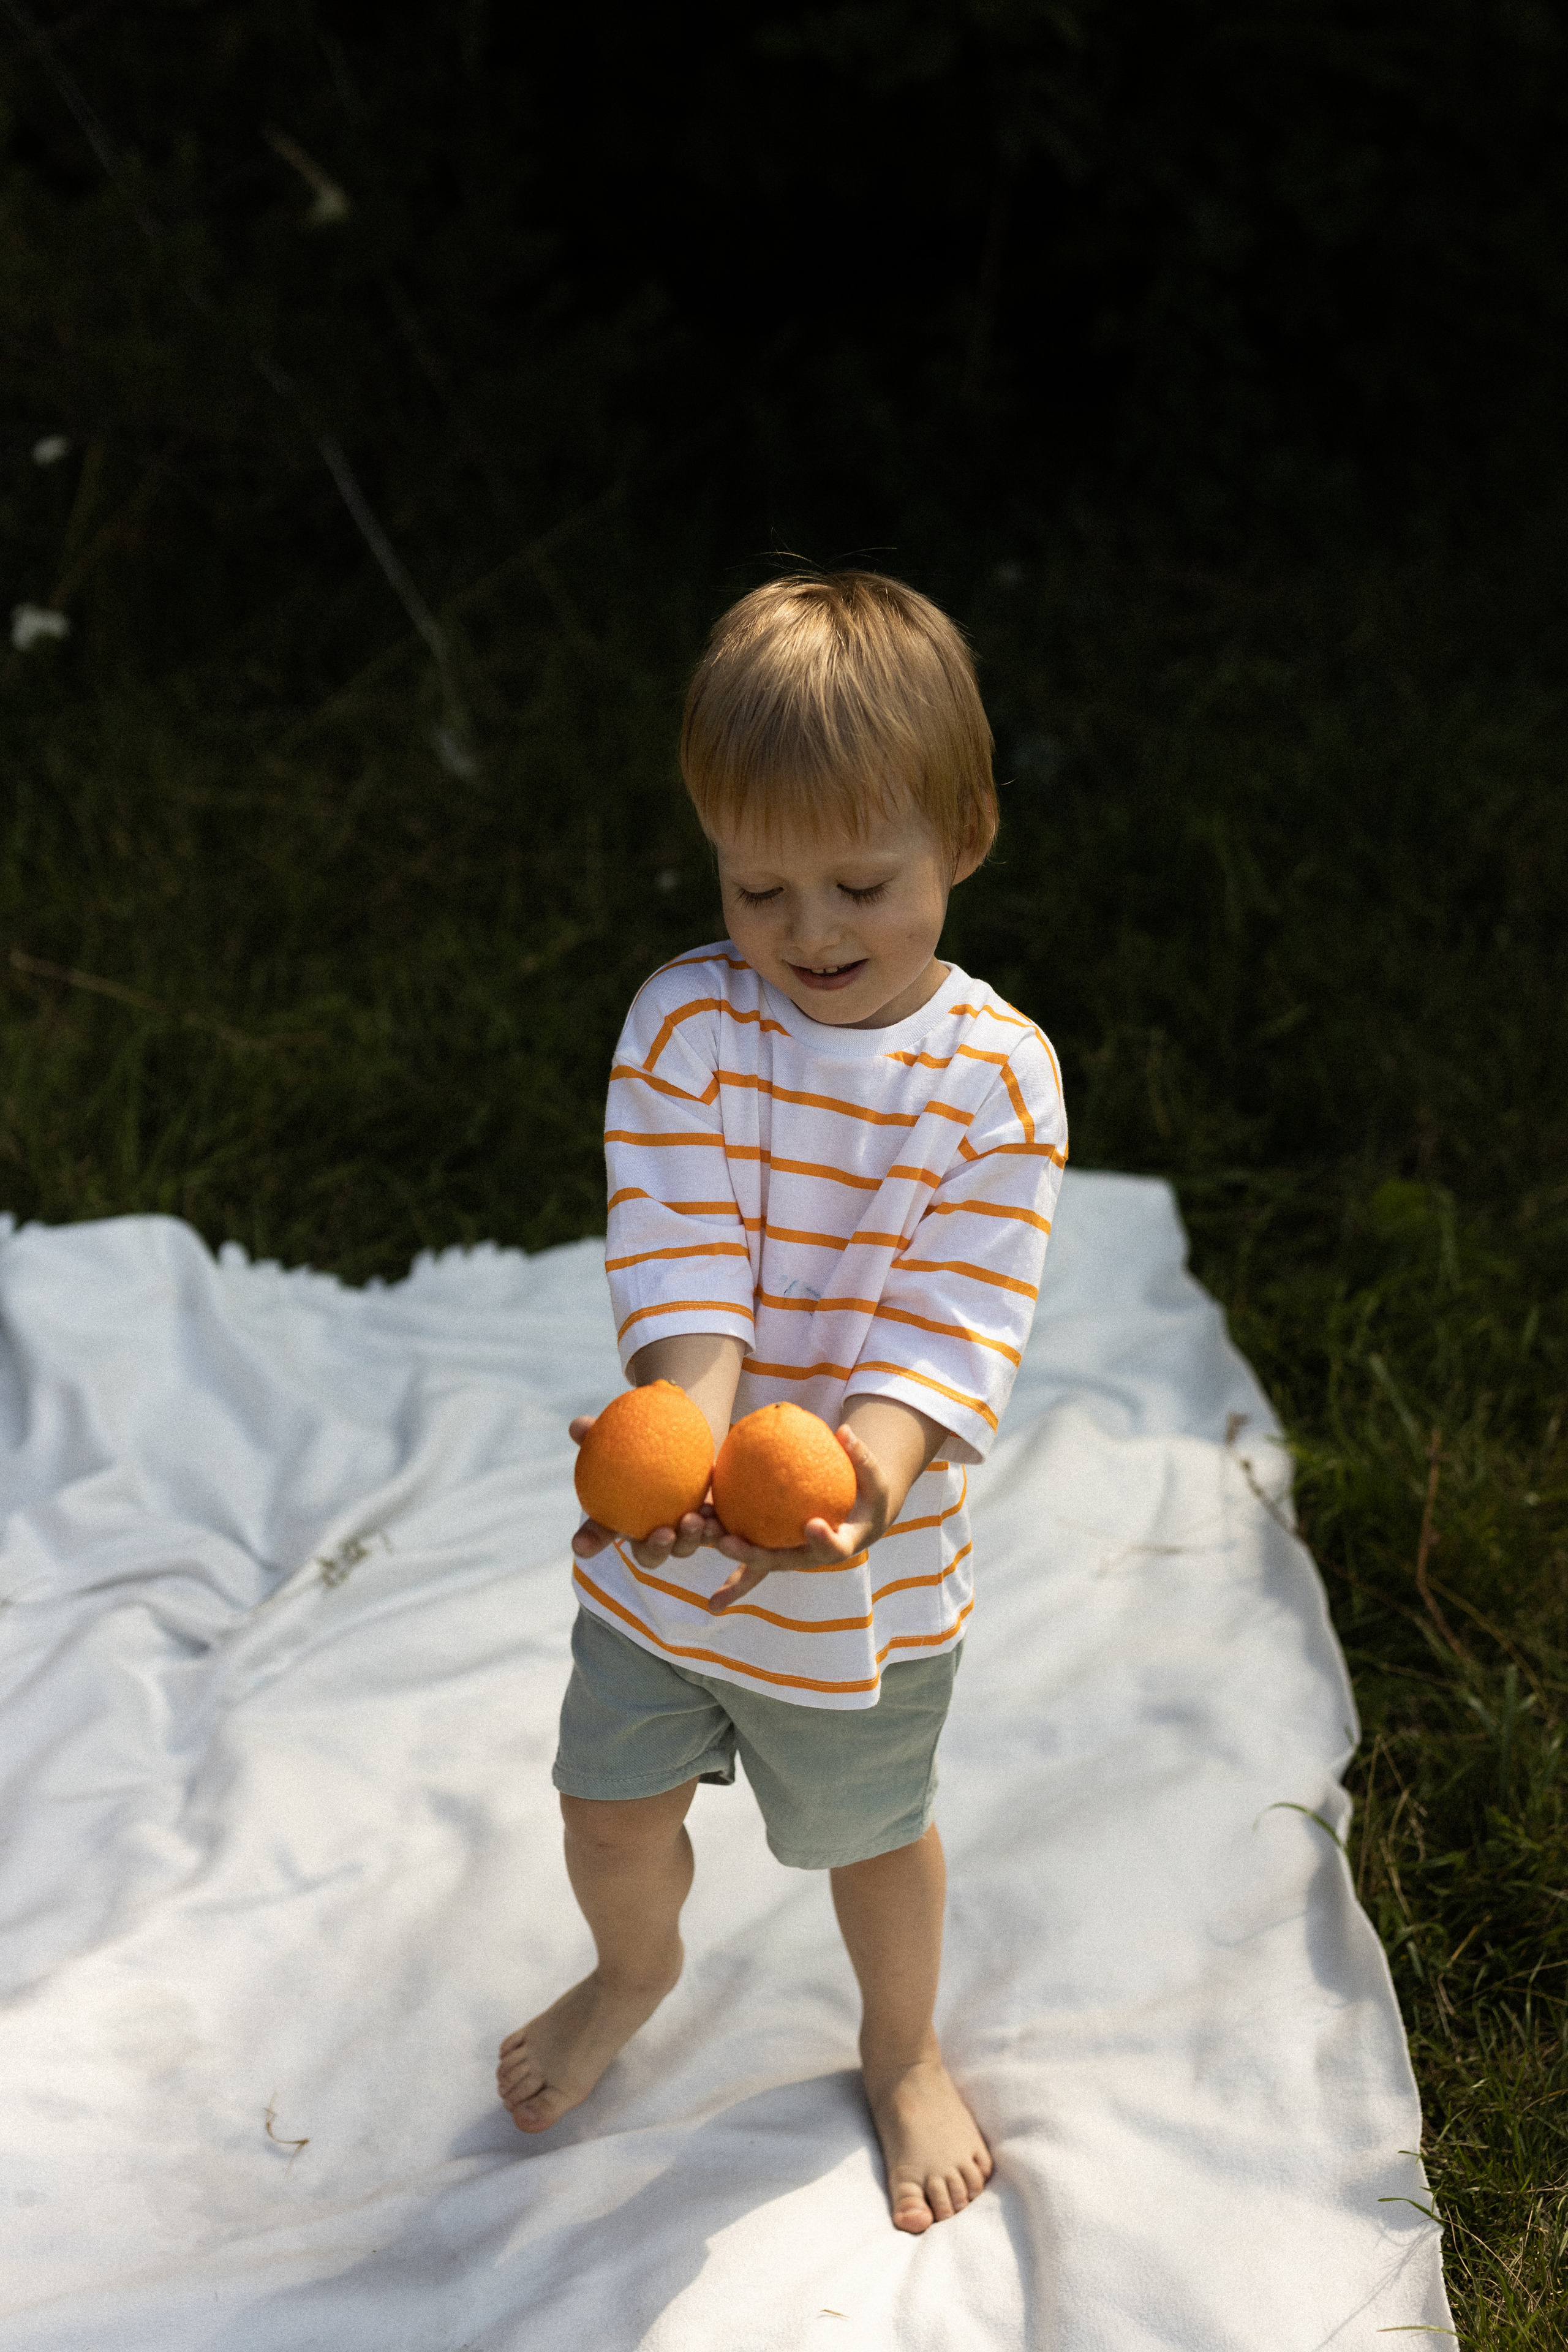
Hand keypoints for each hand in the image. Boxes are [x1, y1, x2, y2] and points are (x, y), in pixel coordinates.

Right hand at [567, 1412, 724, 1573]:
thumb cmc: (637, 1443)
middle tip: (664, 1534)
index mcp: (617, 1519)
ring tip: (695, 1520)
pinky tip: (717, 1518)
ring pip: (682, 1548)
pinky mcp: (705, 1524)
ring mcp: (678, 1533)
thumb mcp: (618, 1435)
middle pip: (648, 1555)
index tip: (581, 1545)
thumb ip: (596, 1433)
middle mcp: (647, 1535)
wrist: (676, 1441)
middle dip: (655, 1551)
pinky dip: (715, 1529)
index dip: (588, 1542)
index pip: (597, 1534)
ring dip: (689, 1540)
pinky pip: (711, 1533)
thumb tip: (578, 1426)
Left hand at [704, 1422, 893, 1615]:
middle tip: (728, 1542)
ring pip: (756, 1560)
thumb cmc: (868, 1496)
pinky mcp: (774, 1547)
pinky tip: (702, 1523)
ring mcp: (789, 1555)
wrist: (857, 1520)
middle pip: (779, 1562)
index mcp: (841, 1545)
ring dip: (727, 1553)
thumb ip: (862, 1458)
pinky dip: (727, 1544)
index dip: (824, 1541)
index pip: (834, 1548)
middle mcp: (809, 1557)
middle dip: (752, 1556)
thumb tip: (845, 1429)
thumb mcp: (875, 1479)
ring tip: (702, 1534)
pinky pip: (748, 1550)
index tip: (813, 1524)